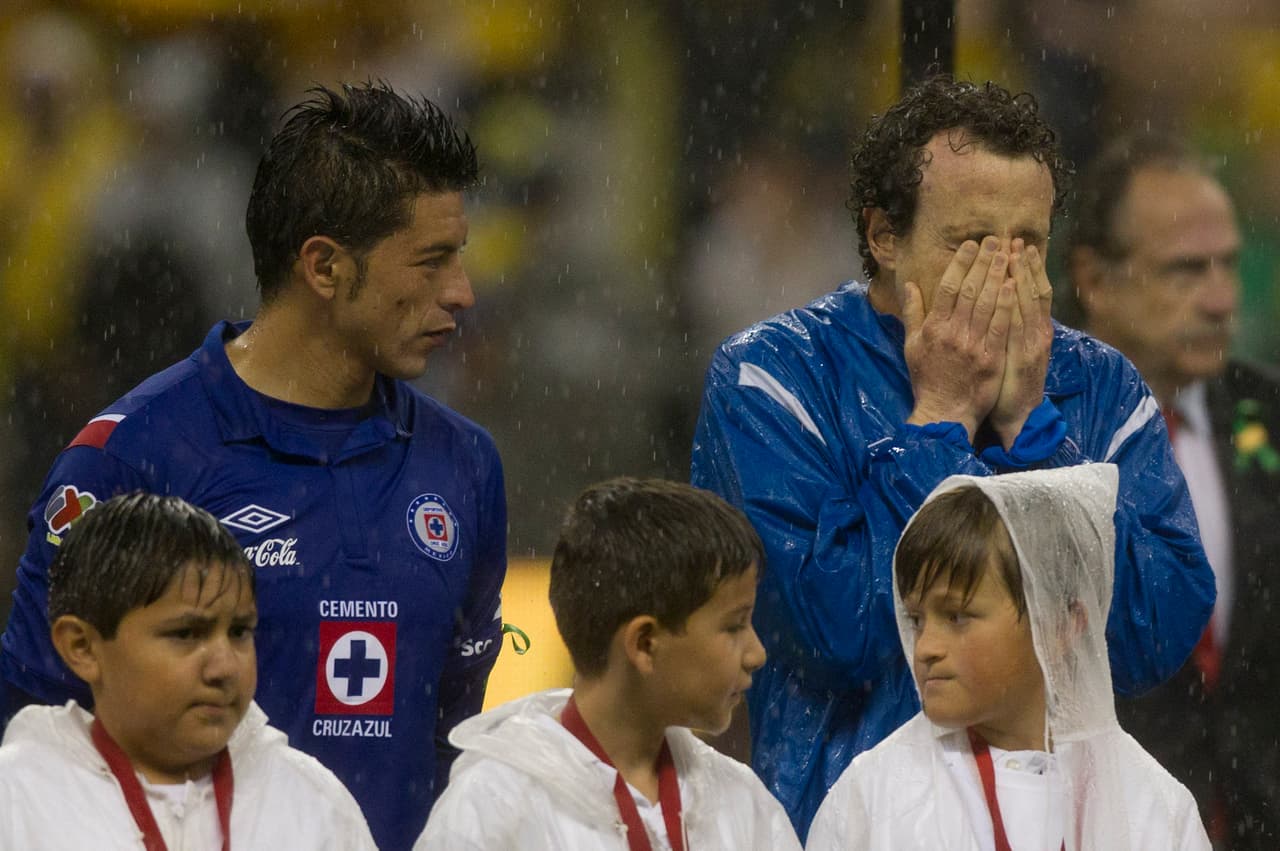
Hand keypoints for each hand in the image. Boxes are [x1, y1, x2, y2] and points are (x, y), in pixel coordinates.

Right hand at [903, 237, 1015, 442]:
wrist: (944, 412)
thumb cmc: (926, 379)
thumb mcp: (912, 346)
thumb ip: (912, 314)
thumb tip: (909, 285)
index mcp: (934, 328)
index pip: (948, 288)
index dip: (961, 263)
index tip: (971, 245)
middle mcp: (953, 333)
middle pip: (971, 290)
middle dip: (983, 262)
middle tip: (995, 240)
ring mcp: (974, 345)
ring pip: (988, 304)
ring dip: (998, 276)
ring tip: (1007, 254)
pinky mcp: (992, 358)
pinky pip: (1002, 326)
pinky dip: (1008, 304)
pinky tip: (1014, 285)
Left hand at [989, 240, 1052, 446]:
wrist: (1018, 415)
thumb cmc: (1010, 383)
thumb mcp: (1012, 351)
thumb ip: (1009, 325)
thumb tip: (1002, 301)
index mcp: (1033, 328)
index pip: (1030, 290)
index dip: (1026, 267)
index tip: (1017, 244)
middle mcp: (1037, 331)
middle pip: (1032, 290)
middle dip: (1024, 264)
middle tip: (1015, 238)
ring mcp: (1033, 343)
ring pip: (1028, 302)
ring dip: (1022, 275)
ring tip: (1015, 251)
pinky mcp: (1025, 356)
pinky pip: (1019, 325)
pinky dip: (1016, 303)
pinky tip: (1012, 285)